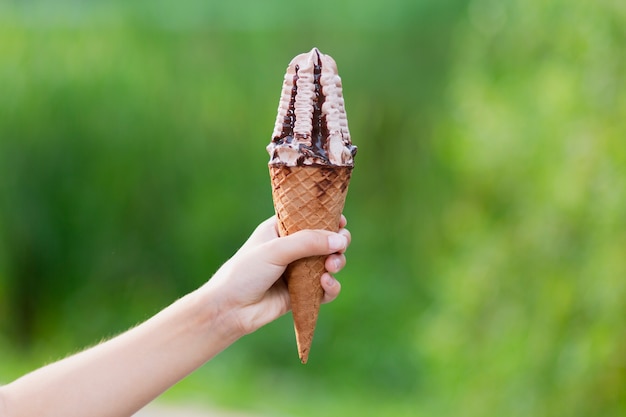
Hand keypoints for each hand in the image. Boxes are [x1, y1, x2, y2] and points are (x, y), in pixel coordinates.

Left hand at [202, 215, 350, 335]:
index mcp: (280, 230)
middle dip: (337, 243)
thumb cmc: (245, 273)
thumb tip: (340, 239)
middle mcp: (291, 249)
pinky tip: (325, 285)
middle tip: (340, 247)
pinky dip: (331, 287)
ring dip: (336, 264)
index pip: (309, 218)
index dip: (327, 218)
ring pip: (329, 264)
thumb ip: (307, 242)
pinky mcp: (302, 294)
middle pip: (325, 241)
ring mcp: (297, 272)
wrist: (230, 310)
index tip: (340, 222)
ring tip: (330, 268)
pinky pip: (325, 289)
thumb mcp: (276, 250)